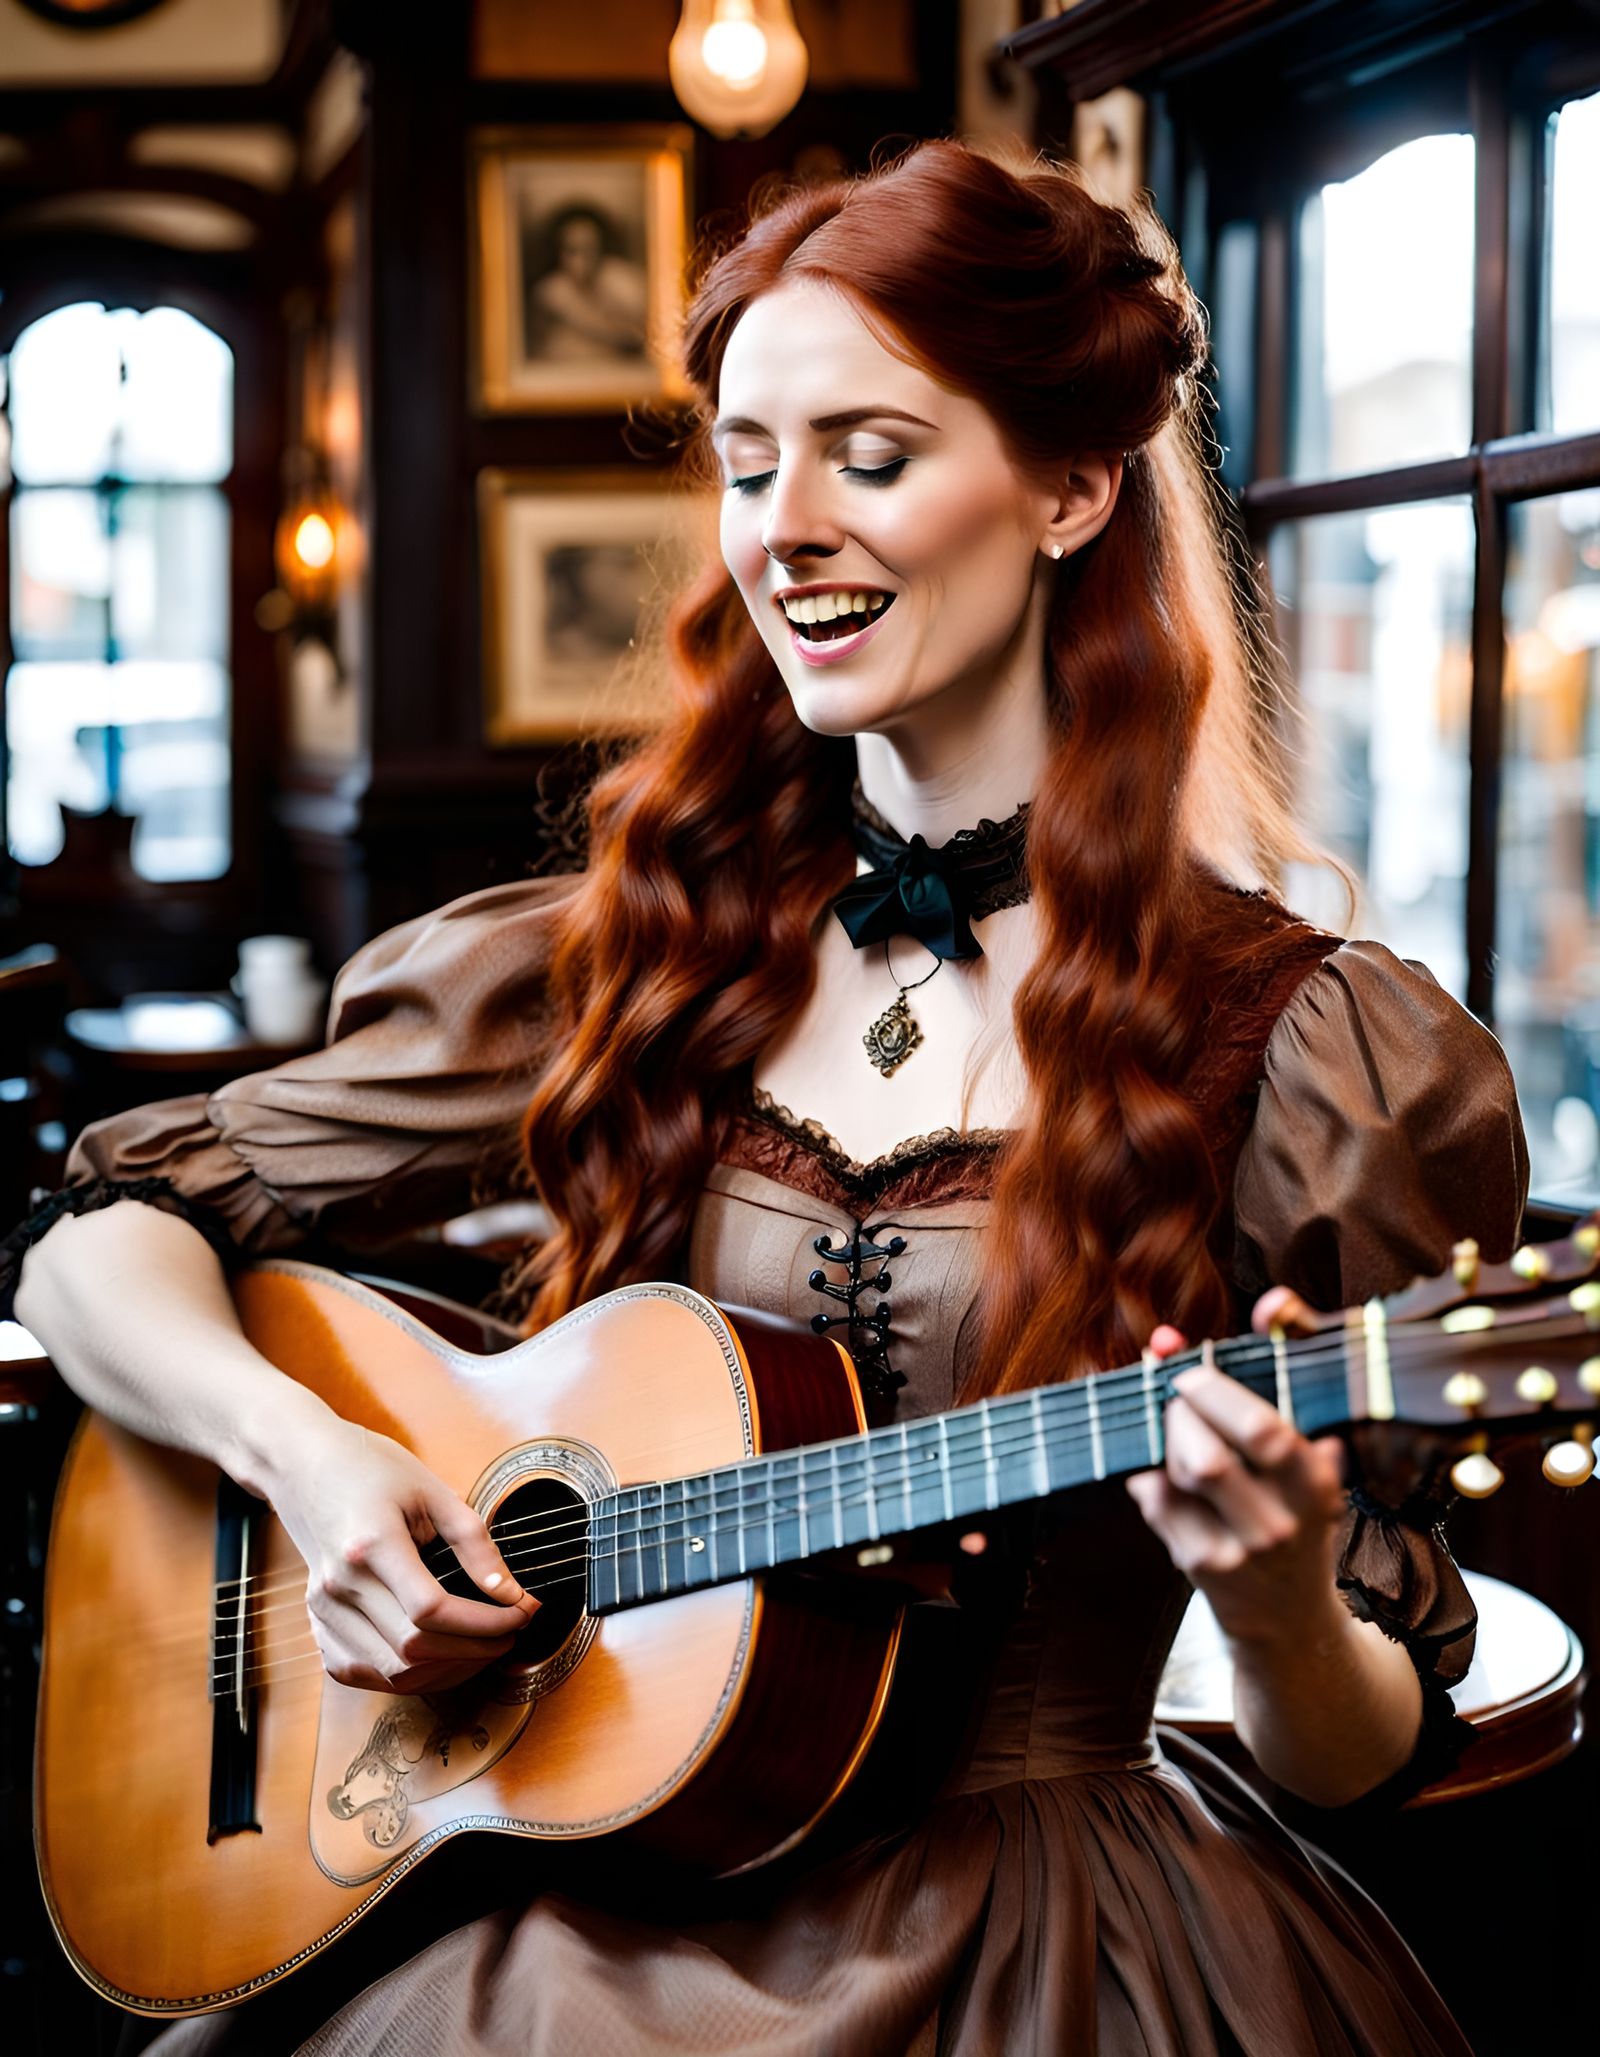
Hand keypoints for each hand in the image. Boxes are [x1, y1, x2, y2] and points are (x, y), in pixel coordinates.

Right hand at [266, 1411, 537, 1695]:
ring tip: (480, 1647)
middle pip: (413, 1649)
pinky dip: (404, 1674)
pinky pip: (361, 1672)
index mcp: (371, 1543)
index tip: (520, 1613)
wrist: (307, 1466)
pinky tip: (436, 1655)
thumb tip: (510, 1593)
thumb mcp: (433, 1491)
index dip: (484, 1623)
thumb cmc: (372, 1470)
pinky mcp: (317, 1623)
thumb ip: (473, 1543)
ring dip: (444, 1671)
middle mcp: (339, 1584)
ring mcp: (322, 1609)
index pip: (431, 1610)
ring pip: (390, 1671)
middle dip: (474, 1650)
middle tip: (510, 1633)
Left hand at [1125, 1288, 1348, 1649]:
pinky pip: (1155, 1499)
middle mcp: (1279, 1522)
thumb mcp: (1310, 1460)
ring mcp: (1236, 1549)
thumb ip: (1292, 1383)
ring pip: (1178, 1475)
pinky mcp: (1198, 1566)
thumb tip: (1273, 1303)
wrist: (1289, 1621)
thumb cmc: (1296, 1518)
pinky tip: (1161, 1466)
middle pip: (1210, 1456)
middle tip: (1173, 1390)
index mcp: (1315, 1485)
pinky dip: (1149, 1470)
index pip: (1266, 1431)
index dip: (1216, 1389)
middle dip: (1180, 1410)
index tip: (1191, 1366)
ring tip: (1171, 1425)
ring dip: (1164, 1436)